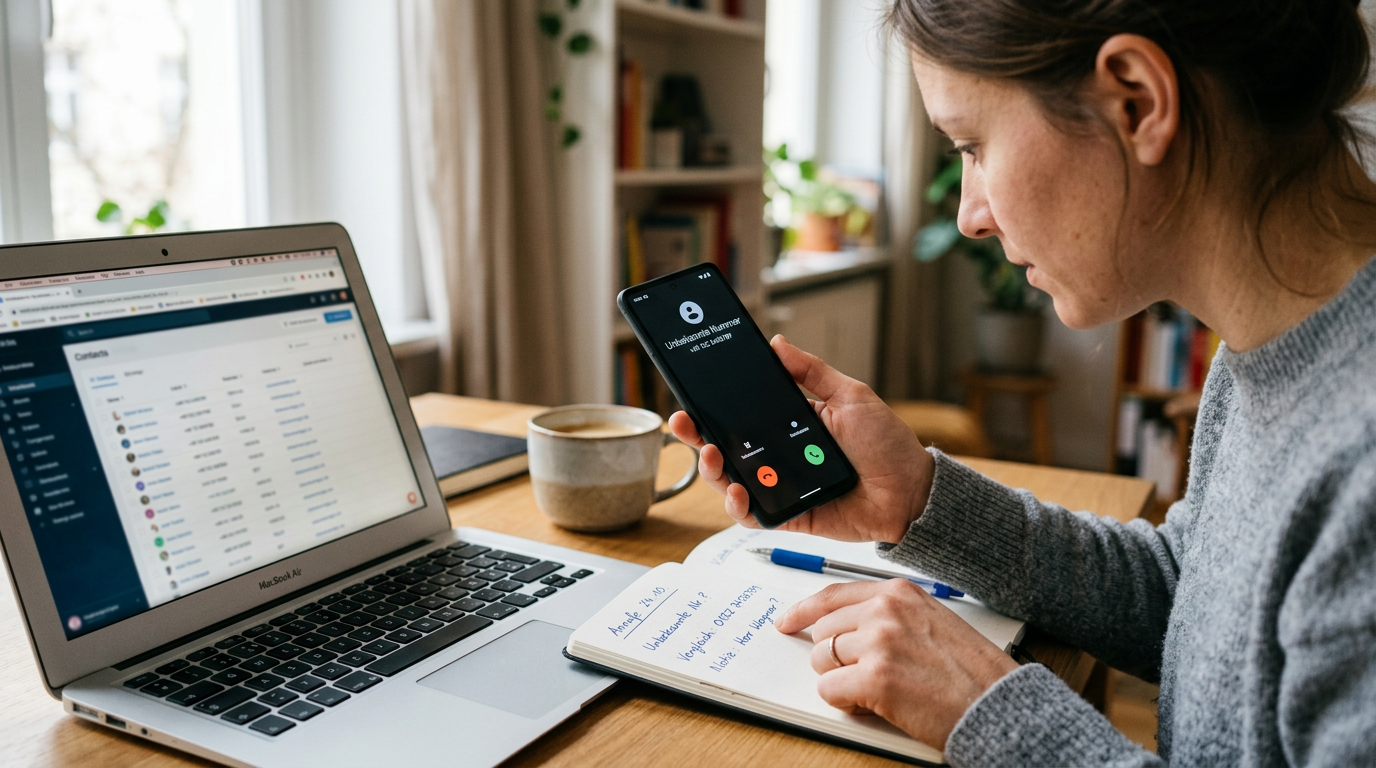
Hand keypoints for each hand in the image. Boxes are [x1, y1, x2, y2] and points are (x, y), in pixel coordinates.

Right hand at [667, 335, 934, 543]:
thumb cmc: (887, 445)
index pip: (741, 415)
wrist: (912, 491)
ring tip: (710, 455)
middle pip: (726, 448)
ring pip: (731, 482)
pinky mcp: (789, 515)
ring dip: (712, 470)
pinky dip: (738, 506)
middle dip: (697, 436)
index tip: (692, 395)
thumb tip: (777, 343)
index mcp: (789, 425)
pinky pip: (753, 515)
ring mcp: (781, 486)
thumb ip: (812, 372)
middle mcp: (779, 456)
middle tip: (685, 424)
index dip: (713, 408)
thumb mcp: (850, 396)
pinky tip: (738, 491)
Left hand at [776, 580, 1019, 749]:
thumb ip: (887, 616)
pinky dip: (845, 702)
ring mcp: (879, 642)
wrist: (997, 704)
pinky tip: (873, 704)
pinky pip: (830, 690)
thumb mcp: (929, 621)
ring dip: (842, 681)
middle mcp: (886, 610)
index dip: (804, 611)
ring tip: (878, 690)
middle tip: (862, 676)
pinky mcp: (875, 678)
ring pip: (823, 661)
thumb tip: (842, 628)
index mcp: (899, 592)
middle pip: (824, 632)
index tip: (787, 621)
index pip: (832, 595)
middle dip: (834, 658)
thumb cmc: (968, 670)